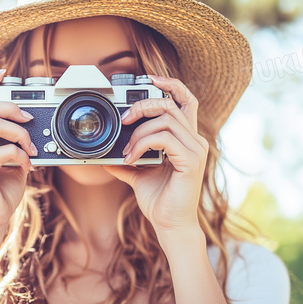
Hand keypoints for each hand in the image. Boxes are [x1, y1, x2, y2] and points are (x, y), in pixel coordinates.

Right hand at [0, 69, 38, 238]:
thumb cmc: (0, 195)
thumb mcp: (13, 162)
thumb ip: (16, 143)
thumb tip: (32, 129)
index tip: (3, 73)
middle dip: (12, 108)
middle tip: (30, 120)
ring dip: (20, 133)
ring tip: (31, 148)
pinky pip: (2, 149)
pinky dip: (20, 155)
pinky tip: (26, 167)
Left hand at [103, 75, 207, 240]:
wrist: (170, 225)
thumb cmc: (160, 201)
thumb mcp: (138, 175)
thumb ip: (127, 160)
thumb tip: (106, 154)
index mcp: (186, 139)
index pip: (185, 100)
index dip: (170, 84)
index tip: (149, 78)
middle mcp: (195, 140)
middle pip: (171, 104)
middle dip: (144, 104)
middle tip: (124, 117)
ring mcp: (196, 149)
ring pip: (165, 120)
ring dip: (139, 131)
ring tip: (126, 149)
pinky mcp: (191, 160)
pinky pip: (164, 138)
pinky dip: (143, 144)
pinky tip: (132, 157)